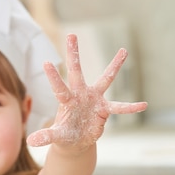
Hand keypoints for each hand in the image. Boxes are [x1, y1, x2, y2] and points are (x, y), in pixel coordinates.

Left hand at [27, 34, 146, 150]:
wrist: (76, 141)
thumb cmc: (64, 135)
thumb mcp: (56, 136)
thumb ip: (46, 136)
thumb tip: (30, 141)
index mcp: (66, 101)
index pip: (59, 87)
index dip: (54, 76)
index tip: (46, 62)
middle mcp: (80, 94)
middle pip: (76, 71)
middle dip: (74, 53)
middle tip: (71, 34)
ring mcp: (94, 99)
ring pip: (105, 79)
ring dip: (114, 66)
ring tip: (124, 50)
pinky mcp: (105, 109)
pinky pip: (120, 107)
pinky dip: (131, 107)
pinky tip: (144, 105)